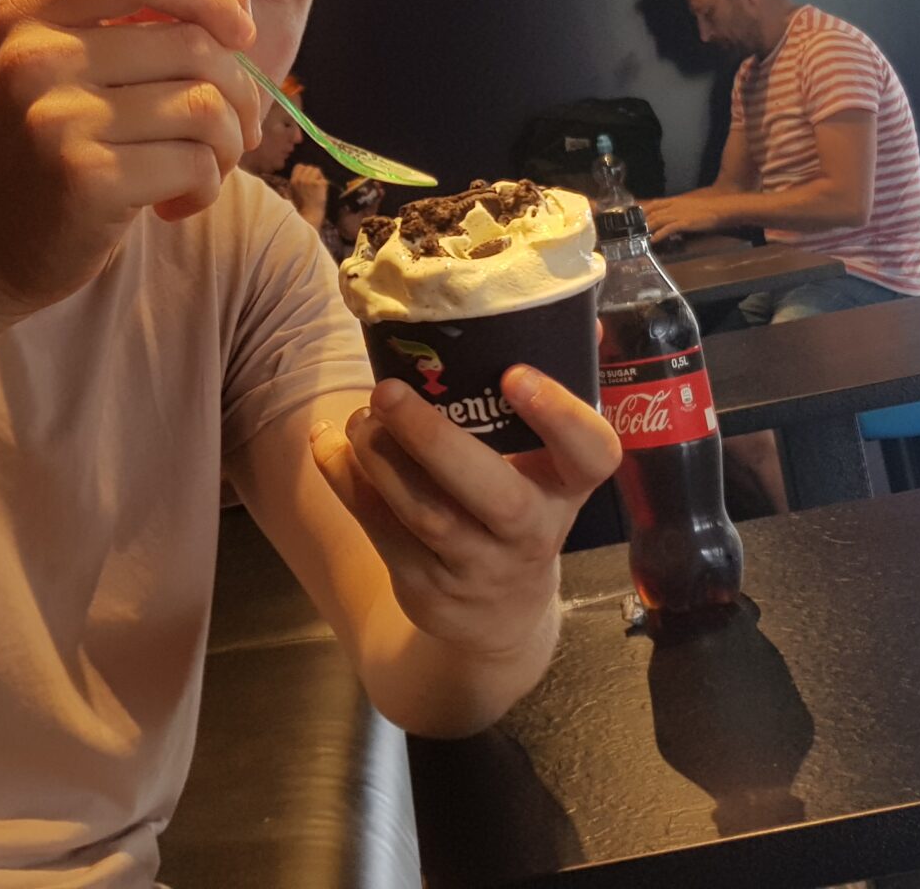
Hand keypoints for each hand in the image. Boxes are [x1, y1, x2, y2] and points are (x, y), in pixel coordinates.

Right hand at [0, 0, 262, 322]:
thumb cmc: (31, 151)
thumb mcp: (57, 67)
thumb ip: (128, 15)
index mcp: (29, 13)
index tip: (239, 33)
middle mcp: (37, 56)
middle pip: (192, 44)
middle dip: (237, 91)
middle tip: (232, 131)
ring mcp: (59, 117)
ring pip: (204, 106)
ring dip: (226, 144)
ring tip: (203, 170)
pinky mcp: (88, 179)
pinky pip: (194, 163)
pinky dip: (205, 187)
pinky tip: (175, 204)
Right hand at [286, 163, 329, 224]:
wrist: (309, 216)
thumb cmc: (303, 207)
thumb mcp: (294, 193)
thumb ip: (298, 182)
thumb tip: (304, 173)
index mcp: (293, 181)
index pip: (299, 166)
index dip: (305, 171)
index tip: (308, 178)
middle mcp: (300, 179)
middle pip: (309, 167)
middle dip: (313, 174)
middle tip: (315, 185)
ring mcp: (309, 181)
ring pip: (317, 170)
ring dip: (319, 177)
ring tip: (318, 188)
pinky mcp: (318, 184)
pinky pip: (323, 179)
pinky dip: (324, 184)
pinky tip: (322, 192)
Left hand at [312, 367, 621, 657]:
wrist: (497, 612)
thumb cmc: (521, 504)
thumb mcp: (549, 463)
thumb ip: (548, 393)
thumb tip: (567, 307)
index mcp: (568, 485)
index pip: (591, 454)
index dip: (558, 415)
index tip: (514, 374)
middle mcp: (532, 530)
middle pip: (493, 494)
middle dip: (433, 439)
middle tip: (386, 390)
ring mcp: (480, 565)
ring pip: (427, 515)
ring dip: (380, 458)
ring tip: (358, 416)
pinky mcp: (428, 585)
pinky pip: (382, 533)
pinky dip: (347, 483)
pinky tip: (329, 445)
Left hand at [639, 195, 725, 244]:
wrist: (721, 208)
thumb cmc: (709, 208)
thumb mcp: (691, 206)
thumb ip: (680, 210)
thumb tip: (673, 217)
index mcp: (676, 200)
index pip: (655, 203)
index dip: (643, 210)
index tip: (635, 216)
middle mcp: (674, 205)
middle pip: (653, 212)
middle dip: (642, 221)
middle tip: (634, 230)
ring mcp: (679, 214)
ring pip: (658, 220)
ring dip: (647, 228)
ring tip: (640, 236)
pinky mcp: (685, 222)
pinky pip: (668, 228)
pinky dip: (659, 234)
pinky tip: (654, 240)